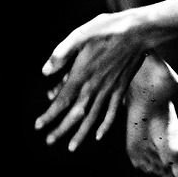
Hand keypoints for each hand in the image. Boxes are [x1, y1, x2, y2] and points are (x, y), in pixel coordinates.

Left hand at [36, 11, 147, 151]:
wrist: (138, 32)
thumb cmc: (107, 29)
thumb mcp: (80, 34)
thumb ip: (62, 53)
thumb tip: (45, 71)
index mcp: (81, 74)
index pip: (61, 101)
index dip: (49, 115)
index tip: (38, 126)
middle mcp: (94, 87)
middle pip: (75, 114)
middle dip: (61, 129)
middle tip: (49, 142)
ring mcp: (109, 89)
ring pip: (93, 117)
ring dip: (81, 133)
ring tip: (72, 147)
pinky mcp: (121, 88)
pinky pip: (112, 112)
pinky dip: (105, 125)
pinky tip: (99, 135)